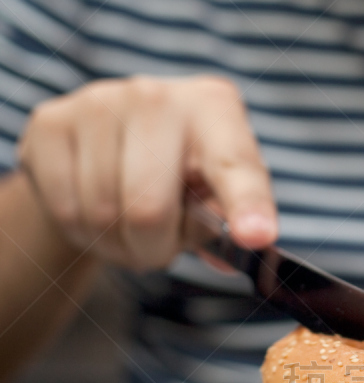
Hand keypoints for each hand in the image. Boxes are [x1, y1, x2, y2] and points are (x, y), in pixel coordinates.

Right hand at [17, 75, 276, 269]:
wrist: (109, 150)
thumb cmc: (180, 180)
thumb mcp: (216, 197)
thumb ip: (230, 225)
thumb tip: (240, 251)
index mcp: (216, 110)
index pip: (234, 165)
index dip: (246, 205)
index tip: (256, 237)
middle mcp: (158, 96)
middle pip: (149, 210)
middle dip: (154, 249)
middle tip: (159, 247)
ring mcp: (100, 102)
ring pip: (104, 215)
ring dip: (119, 245)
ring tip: (129, 227)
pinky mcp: (52, 121)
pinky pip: (67, 209)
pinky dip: (83, 231)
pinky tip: (96, 213)